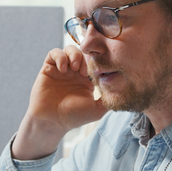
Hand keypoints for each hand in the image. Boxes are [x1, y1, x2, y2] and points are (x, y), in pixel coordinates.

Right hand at [12, 45, 107, 159]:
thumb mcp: (97, 110)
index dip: (97, 61)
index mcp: (86, 79)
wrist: (52, 122)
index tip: (98, 70)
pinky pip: (54, 53)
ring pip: (69, 49)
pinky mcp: (48, 68)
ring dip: (74, 55)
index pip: (94, 61)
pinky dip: (60, 56)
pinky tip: (63, 69)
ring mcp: (61, 69)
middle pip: (83, 52)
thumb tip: (123, 93)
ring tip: (75, 68)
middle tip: (85, 71)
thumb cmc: (73, 117)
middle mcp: (74, 72)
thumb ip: (109, 101)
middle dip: (86, 57)